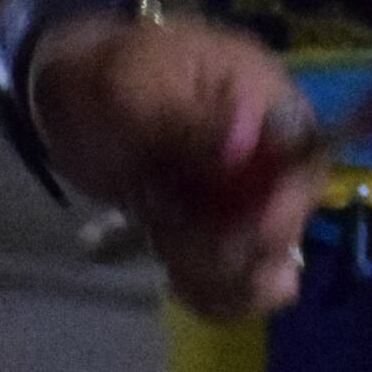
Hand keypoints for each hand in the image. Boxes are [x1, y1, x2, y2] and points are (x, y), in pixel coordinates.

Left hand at [30, 14, 320, 316]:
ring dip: (219, 276)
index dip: (286, 207)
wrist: (64, 96)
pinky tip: (177, 284)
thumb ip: (189, 117)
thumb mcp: (135, 84)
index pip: (306, 163)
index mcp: (267, 102)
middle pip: (288, 222)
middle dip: (234, 248)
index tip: (246, 234)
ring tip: (166, 254)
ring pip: (267, 261)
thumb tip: (244, 145)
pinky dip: (213, 294)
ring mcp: (245, 198)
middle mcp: (271, 154)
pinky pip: (238, 279)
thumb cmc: (103, 78)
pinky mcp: (218, 231)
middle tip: (172, 239)